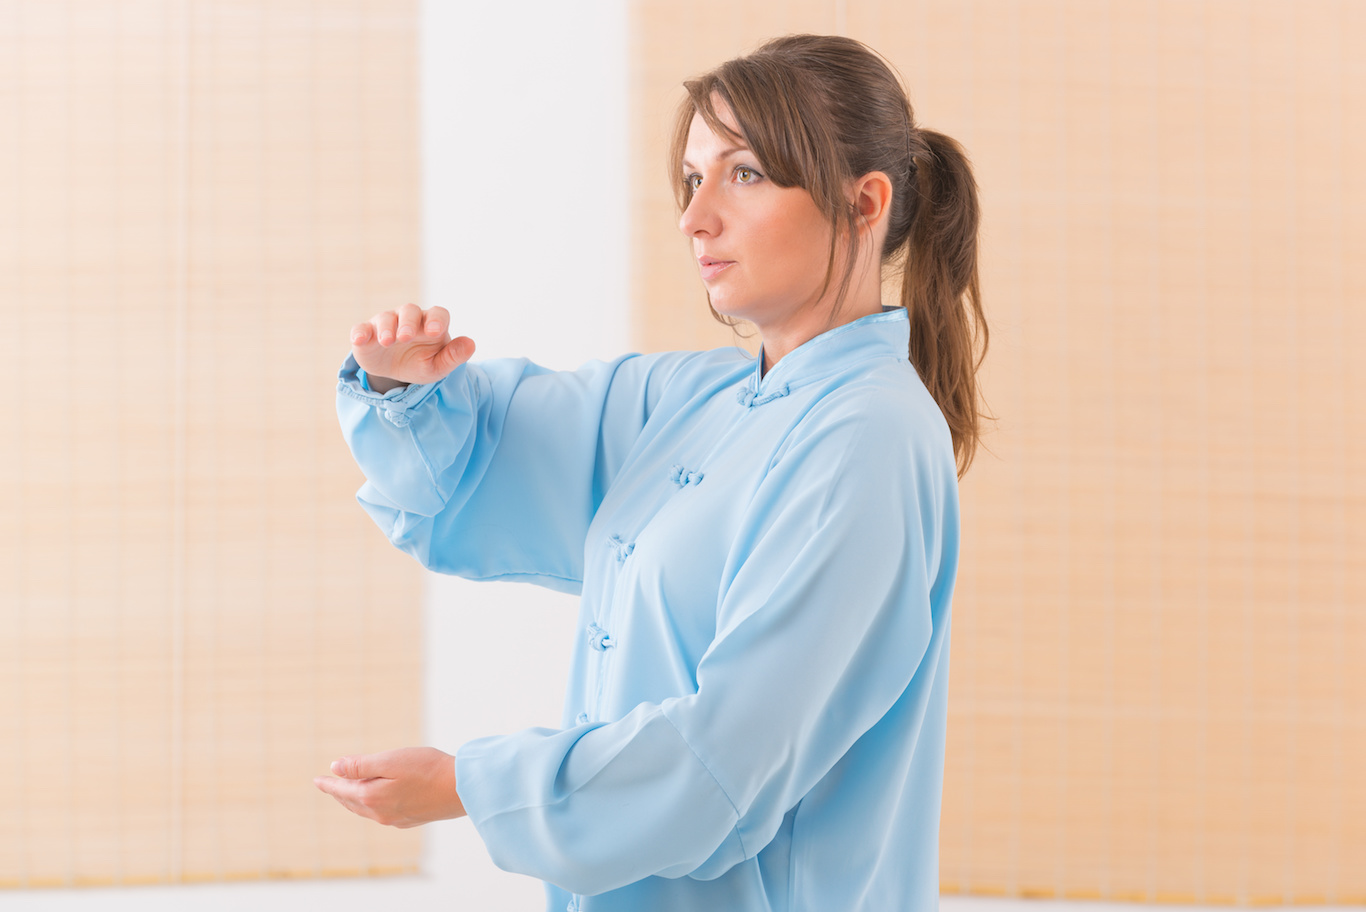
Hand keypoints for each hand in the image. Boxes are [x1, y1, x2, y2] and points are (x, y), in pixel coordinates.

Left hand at [313, 746, 466, 827]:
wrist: (461, 789)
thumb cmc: (428, 769)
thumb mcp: (391, 761)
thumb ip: (361, 766)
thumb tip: (335, 768)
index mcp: (372, 797)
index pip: (342, 789)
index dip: (328, 783)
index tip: (316, 780)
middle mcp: (380, 813)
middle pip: (352, 802)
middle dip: (339, 792)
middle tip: (329, 784)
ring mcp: (395, 819)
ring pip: (365, 810)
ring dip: (353, 800)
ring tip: (347, 793)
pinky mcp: (409, 819)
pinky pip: (380, 814)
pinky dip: (370, 806)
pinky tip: (375, 802)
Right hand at [350, 304, 475, 390]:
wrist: (396, 373)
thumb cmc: (421, 363)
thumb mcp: (438, 366)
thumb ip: (454, 356)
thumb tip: (471, 344)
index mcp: (431, 324)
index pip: (437, 314)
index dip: (436, 320)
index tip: (434, 332)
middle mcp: (409, 318)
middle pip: (409, 311)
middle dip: (408, 323)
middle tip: (406, 337)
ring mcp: (387, 323)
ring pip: (386, 317)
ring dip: (386, 328)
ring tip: (387, 342)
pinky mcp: (367, 333)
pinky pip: (361, 328)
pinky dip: (359, 332)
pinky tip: (360, 340)